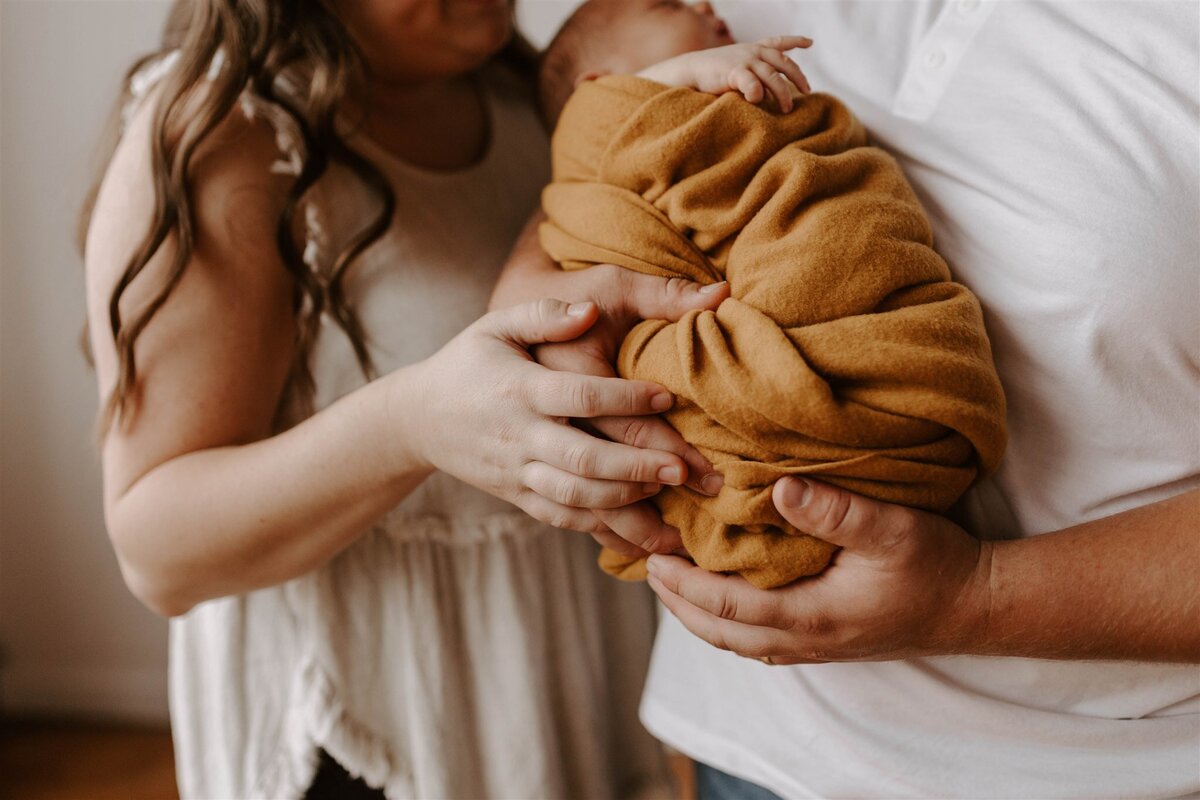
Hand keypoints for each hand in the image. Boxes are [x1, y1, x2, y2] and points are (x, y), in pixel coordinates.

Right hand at [403, 299, 692, 537]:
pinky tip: (639, 531)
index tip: (667, 396)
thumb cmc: (468, 363)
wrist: (418, 418)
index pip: (579, 396)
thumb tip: (590, 310)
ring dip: (625, 502)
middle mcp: (519, 435)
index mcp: (520, 389)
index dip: (625, 398)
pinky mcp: (517, 496)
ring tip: (669, 500)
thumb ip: (543, 313)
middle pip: (582, 458)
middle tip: (682, 470)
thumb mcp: (495, 326)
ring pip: (575, 496)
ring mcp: (517, 472)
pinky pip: (561, 517)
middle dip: (635, 466)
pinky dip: (601, 528)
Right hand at [639, 36, 812, 112]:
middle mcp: (752, 52)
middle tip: (807, 91)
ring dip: (782, 94)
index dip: (794, 41)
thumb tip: (765, 90)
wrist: (688, 70)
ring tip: (786, 109)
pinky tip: (758, 102)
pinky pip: (753, 84)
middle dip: (797, 77)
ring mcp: (744, 60)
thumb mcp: (734, 65)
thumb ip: (750, 72)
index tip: (809, 43)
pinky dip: (758, 94)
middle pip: (783, 62)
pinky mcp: (734, 72)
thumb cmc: (710, 73)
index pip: (777, 42)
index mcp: (753, 48)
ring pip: (773, 77)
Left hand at [645, 477, 989, 662]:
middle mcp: (806, 640)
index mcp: (812, 615)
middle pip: (721, 632)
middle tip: (648, 567)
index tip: (654, 556)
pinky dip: (729, 622)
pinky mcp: (826, 642)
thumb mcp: (890, 528)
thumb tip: (778, 487)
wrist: (976, 606)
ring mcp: (816, 646)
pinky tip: (723, 599)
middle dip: (679, 603)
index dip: (684, 584)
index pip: (727, 607)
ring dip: (700, 615)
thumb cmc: (936, 564)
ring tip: (673, 582)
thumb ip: (834, 510)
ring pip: (738, 641)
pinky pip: (760, 641)